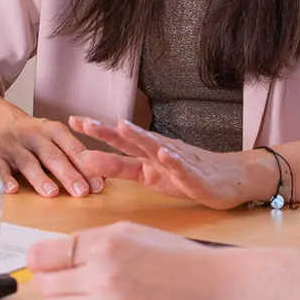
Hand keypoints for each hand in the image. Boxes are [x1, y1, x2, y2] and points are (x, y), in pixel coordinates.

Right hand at [0, 110, 103, 198]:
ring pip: (27, 161)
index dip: (85, 166)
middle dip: (68, 173)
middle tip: (81, 191)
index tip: (98, 185)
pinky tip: (12, 190)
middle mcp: (33, 136)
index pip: (72, 148)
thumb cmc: (33, 138)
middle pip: (52, 155)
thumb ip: (75, 156)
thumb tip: (103, 179)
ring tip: (52, 193)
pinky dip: (4, 179)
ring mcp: (12, 146)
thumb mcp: (54, 138)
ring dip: (40, 177)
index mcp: (52, 130)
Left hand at [28, 221, 226, 299]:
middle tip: (61, 275)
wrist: (212, 287)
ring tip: (79, 290)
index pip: (43, 256)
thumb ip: (87, 240)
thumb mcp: (127, 230)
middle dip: (47, 279)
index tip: (42, 259)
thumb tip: (52, 253)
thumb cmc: (170, 253)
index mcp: (103, 244)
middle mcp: (102, 276)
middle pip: (44, 285)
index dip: (39, 258)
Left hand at [67, 116, 258, 209]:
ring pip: (154, 147)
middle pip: (128, 141)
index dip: (94, 132)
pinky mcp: (194, 176)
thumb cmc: (186, 175)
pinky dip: (174, 161)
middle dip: (105, 131)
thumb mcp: (148, 174)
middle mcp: (157, 153)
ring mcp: (176, 162)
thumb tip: (86, 163)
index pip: (115, 143)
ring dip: (138, 136)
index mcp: (144, 156)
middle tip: (83, 122)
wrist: (229, 179)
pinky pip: (183, 168)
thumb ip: (121, 168)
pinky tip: (166, 154)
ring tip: (122, 126)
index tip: (71, 120)